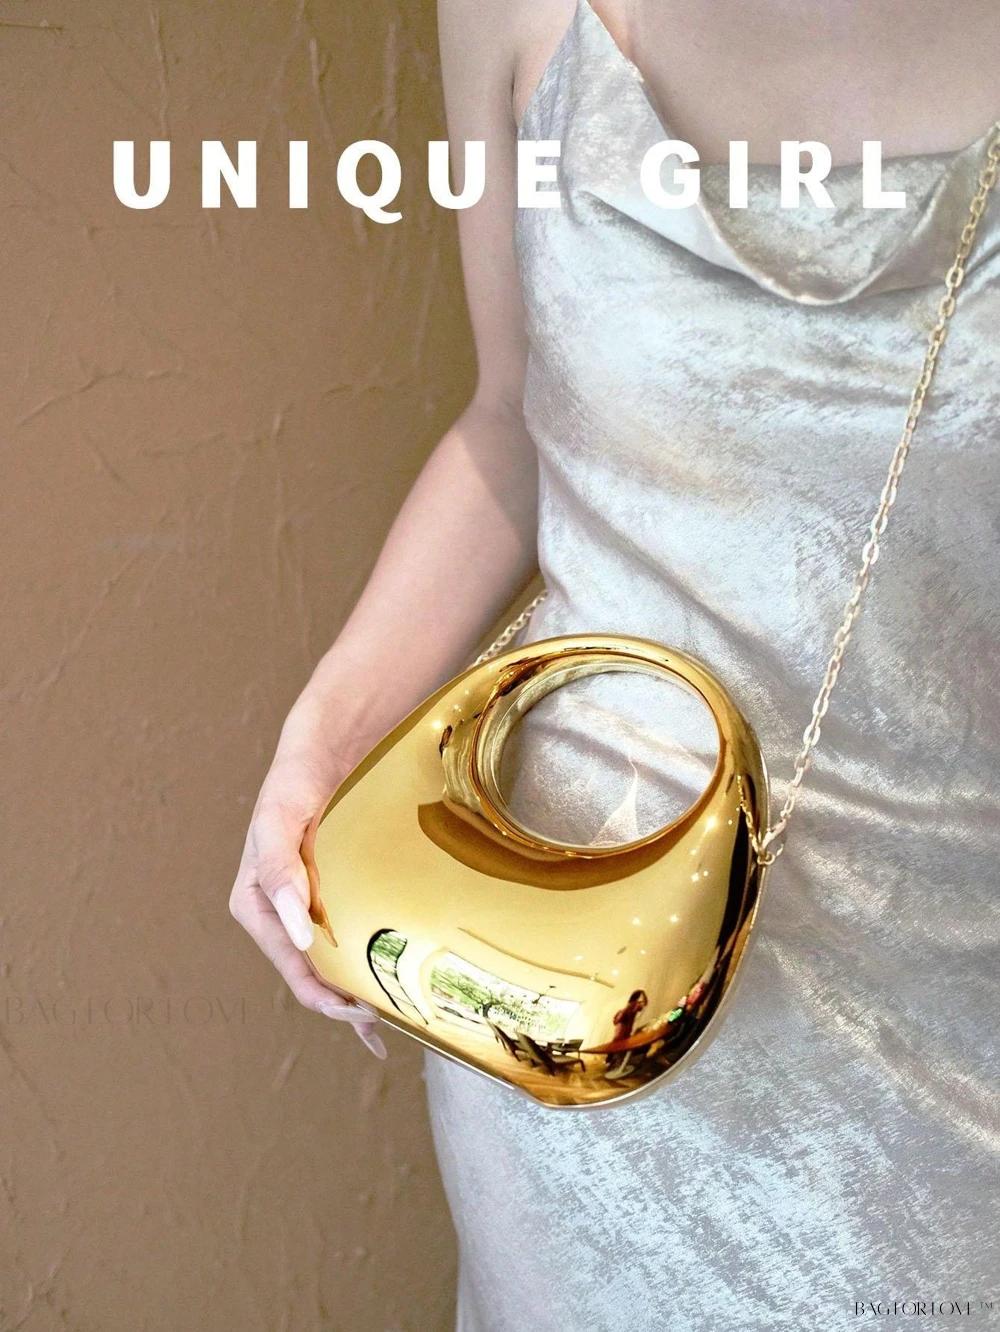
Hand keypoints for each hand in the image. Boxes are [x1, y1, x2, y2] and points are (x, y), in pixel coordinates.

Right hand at [229, 688, 386, 1057]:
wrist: (329, 750)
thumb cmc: (294, 783)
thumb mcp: (278, 821)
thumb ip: (279, 872)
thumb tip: (293, 931)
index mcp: (258, 906)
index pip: (294, 969)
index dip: (327, 998)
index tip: (364, 1011)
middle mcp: (282, 915)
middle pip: (315, 977)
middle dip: (349, 1005)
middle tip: (393, 1019)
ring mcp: (309, 908)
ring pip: (336, 965)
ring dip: (363, 993)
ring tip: (401, 1015)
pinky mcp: (336, 897)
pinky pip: (352, 941)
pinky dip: (370, 967)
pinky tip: (395, 992)